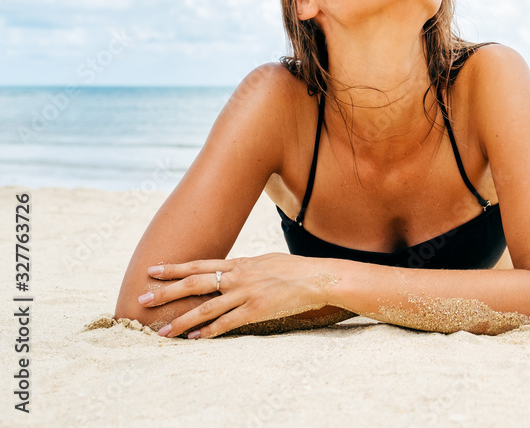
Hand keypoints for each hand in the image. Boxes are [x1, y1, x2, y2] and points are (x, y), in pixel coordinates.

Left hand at [138, 253, 338, 338]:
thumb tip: (230, 270)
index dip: (174, 268)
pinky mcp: (256, 310)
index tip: (152, 270)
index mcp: (239, 263)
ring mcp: (246, 294)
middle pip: (194, 283)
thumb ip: (244, 267)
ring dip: (182, 320)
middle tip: (143, 298)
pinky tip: (194, 338)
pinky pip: (227, 323)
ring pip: (206, 307)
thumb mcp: (264, 261)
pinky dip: (208, 332)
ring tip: (163, 331)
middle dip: (166, 292)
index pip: (199, 264)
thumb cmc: (293, 269)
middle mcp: (238, 277)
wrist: (316, 277)